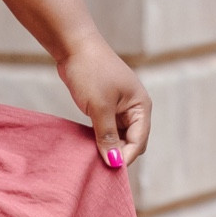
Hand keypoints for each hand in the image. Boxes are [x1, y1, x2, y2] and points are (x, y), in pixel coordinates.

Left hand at [56, 36, 150, 167]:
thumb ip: (107, 136)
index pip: (139, 141)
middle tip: (99, 167)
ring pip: (118, 137)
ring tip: (92, 158)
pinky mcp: (106, 106)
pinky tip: (88, 146)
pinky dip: (100, 138)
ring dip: (108, 147)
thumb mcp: (100, 107)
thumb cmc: (91, 72)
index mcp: (141, 107)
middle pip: (131, 142)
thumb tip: (114, 163)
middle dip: (118, 154)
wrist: (74, 46)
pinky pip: (107, 129)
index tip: (108, 170)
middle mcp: (135, 108)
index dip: (125, 157)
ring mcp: (120, 107)